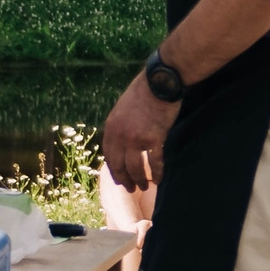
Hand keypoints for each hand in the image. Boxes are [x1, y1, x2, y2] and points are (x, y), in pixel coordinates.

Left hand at [102, 75, 179, 192]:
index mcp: (111, 126)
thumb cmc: (146, 90)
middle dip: (124, 179)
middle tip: (130, 188)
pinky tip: (159, 179)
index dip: (114, 169)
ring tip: (145, 186)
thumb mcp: (124, 106)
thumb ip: (122, 123)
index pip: (109, 154)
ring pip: (135, 168)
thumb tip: (125, 137)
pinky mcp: (153, 139)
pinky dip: (157, 173)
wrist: (160, 81)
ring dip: (139, 180)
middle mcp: (120, 135)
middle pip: (119, 165)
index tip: (119, 177)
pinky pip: (154, 163)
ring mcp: (136, 138)